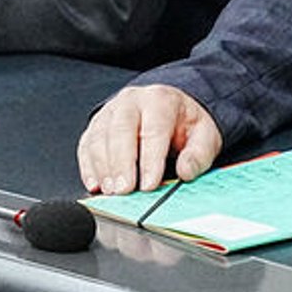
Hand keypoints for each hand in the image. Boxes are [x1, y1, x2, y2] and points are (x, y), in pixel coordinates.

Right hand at [78, 84, 223, 194]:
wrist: (170, 108)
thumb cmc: (185, 123)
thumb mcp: (204, 135)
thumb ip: (199, 154)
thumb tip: (186, 171)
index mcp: (160, 100)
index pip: (153, 130)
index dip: (150, 160)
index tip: (149, 184)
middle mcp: (132, 101)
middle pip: (120, 131)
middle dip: (121, 164)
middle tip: (124, 190)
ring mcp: (110, 112)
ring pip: (99, 138)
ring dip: (103, 168)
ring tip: (111, 191)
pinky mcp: (96, 126)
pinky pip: (87, 145)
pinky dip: (89, 167)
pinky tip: (95, 184)